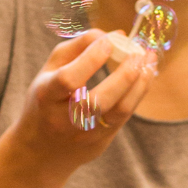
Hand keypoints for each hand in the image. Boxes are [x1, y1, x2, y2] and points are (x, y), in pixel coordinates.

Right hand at [14, 30, 155, 175]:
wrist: (39, 151)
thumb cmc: (46, 100)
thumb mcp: (50, 71)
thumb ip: (78, 47)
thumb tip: (116, 35)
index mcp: (46, 97)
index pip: (68, 79)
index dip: (91, 59)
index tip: (109, 41)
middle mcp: (64, 120)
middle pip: (99, 100)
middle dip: (124, 74)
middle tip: (138, 52)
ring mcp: (84, 135)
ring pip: (119, 111)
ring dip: (139, 83)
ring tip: (149, 60)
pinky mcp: (100, 143)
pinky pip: (125, 116)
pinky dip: (138, 92)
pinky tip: (145, 74)